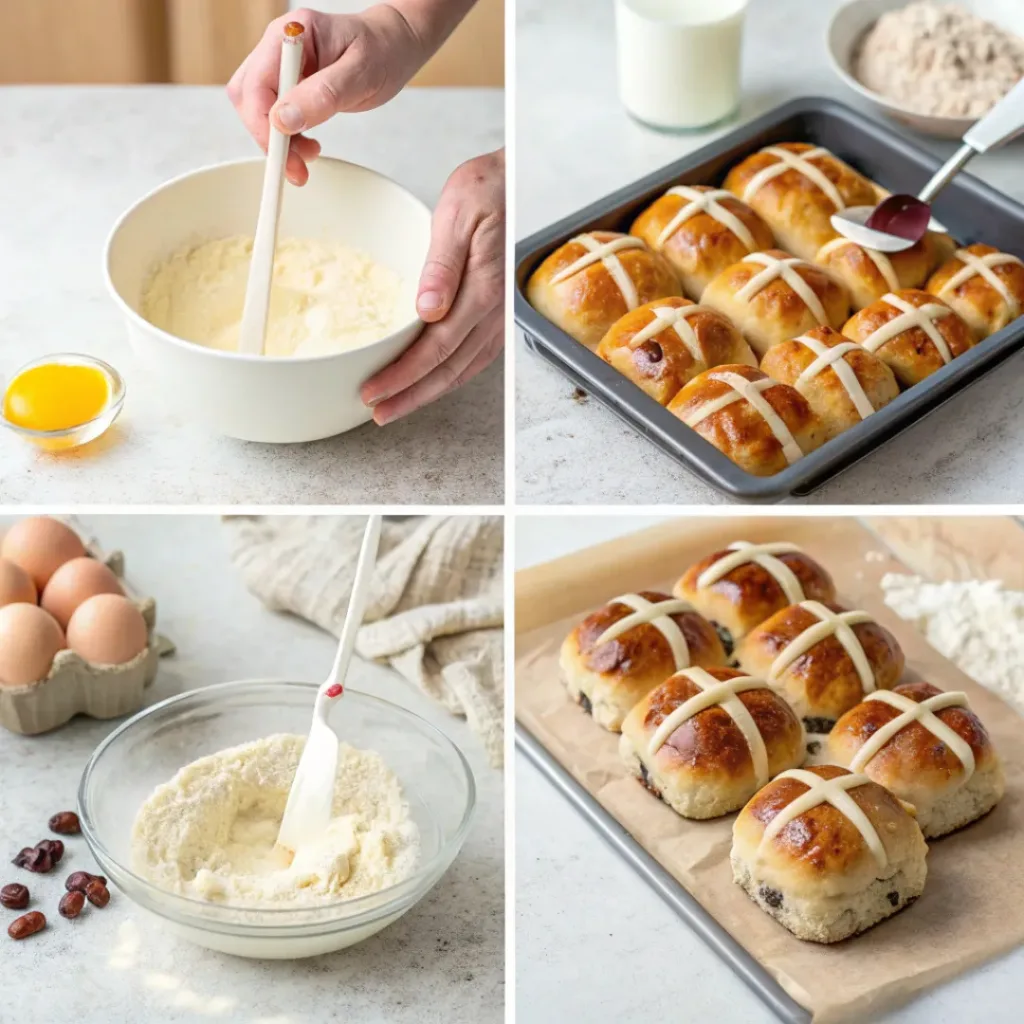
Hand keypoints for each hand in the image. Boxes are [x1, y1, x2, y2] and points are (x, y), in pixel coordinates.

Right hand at [227, 6, 424, 184]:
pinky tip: (306, 146)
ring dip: (277, 141)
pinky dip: (286, 137)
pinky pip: (273, 114)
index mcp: (293, 34)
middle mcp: (279, 46)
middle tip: (296, 166)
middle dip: (268, 137)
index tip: (284, 154)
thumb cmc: (382, 51)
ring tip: (308, 156)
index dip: (264, 124)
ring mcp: (281, 65)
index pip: (258, 83)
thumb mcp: (360, 74)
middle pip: (248, 97)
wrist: (391, 46)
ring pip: (257, 109)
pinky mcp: (289, 84)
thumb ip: (322, 95)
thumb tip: (283, 120)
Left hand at [361, 149, 505, 424]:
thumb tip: (428, 309)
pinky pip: (473, 358)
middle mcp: (494, 311)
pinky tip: (430, 383)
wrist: (512, 179)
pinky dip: (449, 377)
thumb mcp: (457, 214)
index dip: (404, 375)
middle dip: (411, 396)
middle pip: (449, 369)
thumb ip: (442, 264)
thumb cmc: (484, 189)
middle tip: (379, 414)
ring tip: (396, 407)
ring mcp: (497, 317)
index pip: (437, 347)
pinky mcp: (496, 315)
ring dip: (428, 393)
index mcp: (482, 289)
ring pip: (462, 370)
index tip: (374, 391)